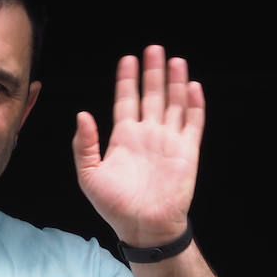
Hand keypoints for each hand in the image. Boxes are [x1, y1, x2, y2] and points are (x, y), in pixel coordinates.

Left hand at [72, 44, 203, 246]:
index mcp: (124, 137)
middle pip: (151, 95)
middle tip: (154, 49)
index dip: (127, 79)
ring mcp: (169, 141)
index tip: (128, 59)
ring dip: (174, 82)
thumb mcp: (89, 176)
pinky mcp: (187, 151)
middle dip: (153, 72)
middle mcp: (148, 134)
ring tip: (175, 60)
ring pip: (173, 103)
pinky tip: (193, 86)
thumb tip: (82, 115)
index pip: (126, 100)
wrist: (145, 227)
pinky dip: (194, 105)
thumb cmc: (115, 206)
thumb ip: (84, 145)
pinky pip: (193, 123)